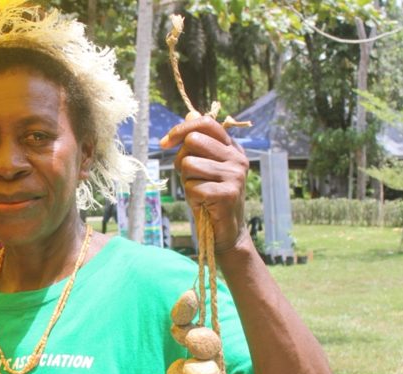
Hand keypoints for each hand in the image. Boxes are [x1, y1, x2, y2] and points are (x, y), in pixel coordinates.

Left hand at [160, 111, 249, 253]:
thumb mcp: (202, 166)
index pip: (206, 123)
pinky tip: (203, 203)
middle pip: (193, 141)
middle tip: (190, 177)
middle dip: (182, 160)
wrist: (225, 231)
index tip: (165, 143)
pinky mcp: (228, 193)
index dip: (181, 129)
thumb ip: (197, 143)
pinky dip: (191, 196)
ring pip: (189, 164)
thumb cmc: (209, 196)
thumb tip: (189, 114)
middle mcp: (237, 158)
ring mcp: (235, 176)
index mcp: (232, 148)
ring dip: (187, 180)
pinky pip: (192, 186)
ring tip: (200, 192)